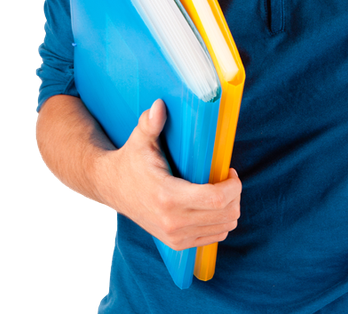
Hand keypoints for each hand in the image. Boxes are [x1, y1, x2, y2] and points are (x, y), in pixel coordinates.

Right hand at [110, 99, 241, 251]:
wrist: (112, 188)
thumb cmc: (130, 161)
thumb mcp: (139, 140)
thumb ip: (150, 123)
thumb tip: (159, 105)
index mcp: (168, 197)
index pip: (215, 199)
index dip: (233, 185)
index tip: (229, 169)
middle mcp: (173, 222)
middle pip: (225, 214)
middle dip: (235, 194)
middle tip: (228, 178)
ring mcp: (175, 236)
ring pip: (224, 228)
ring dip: (230, 208)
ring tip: (221, 190)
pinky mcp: (177, 244)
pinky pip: (214, 237)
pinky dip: (221, 222)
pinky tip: (212, 205)